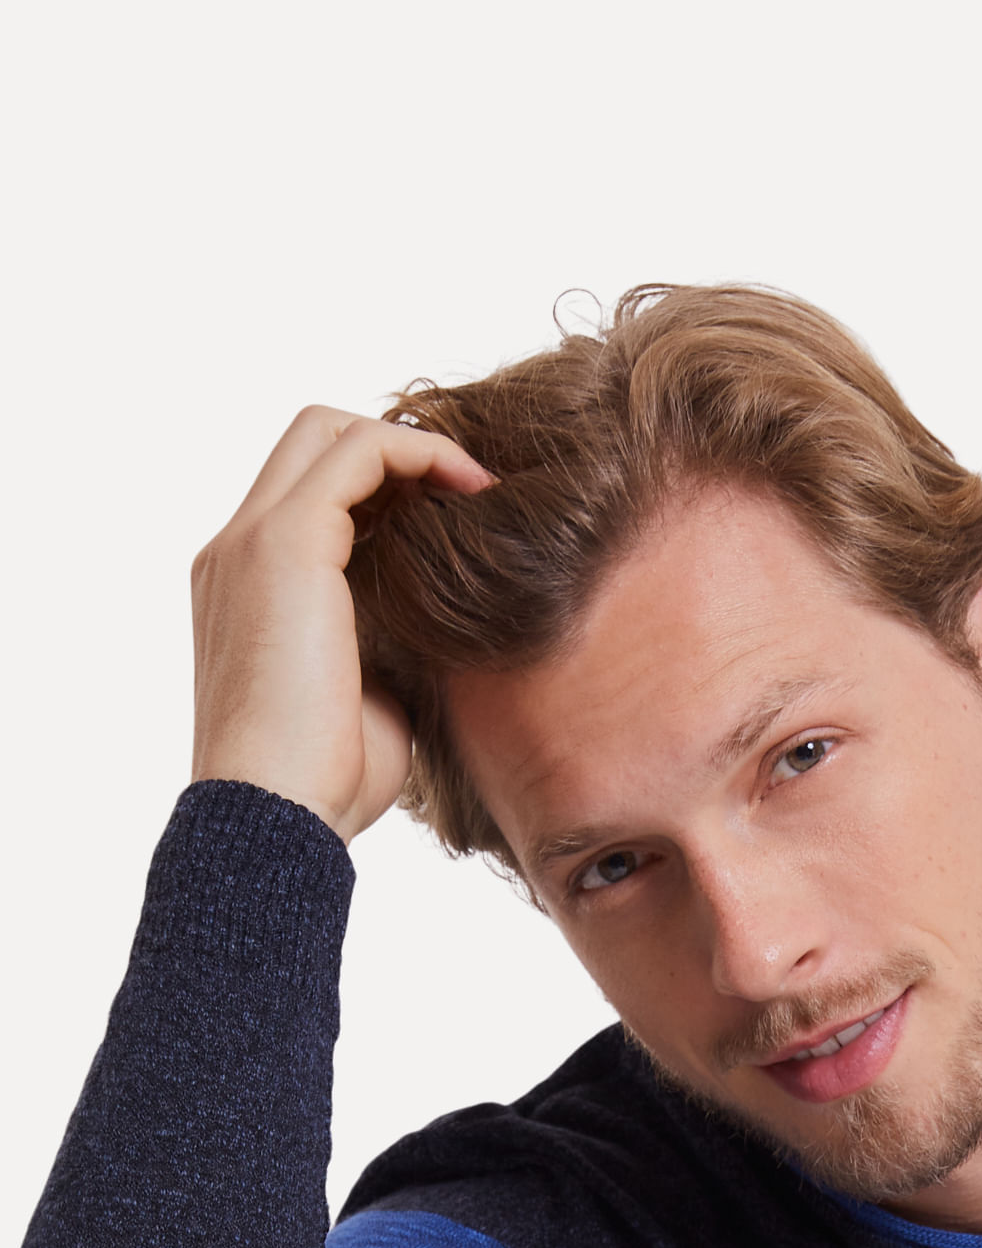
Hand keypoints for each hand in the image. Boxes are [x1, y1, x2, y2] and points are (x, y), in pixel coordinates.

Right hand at [190, 408, 492, 844]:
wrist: (277, 814)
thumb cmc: (325, 784)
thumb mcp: (370, 699)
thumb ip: (390, 647)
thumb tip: (446, 631)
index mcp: (245, 589)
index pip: (307, 495)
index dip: (382, 490)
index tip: (453, 521)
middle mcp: (236, 551)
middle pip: (311, 441)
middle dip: (395, 450)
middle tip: (470, 492)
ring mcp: (252, 542)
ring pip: (330, 433)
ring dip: (412, 447)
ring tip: (478, 487)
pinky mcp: (286, 544)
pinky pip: (359, 454)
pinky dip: (418, 456)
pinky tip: (470, 491)